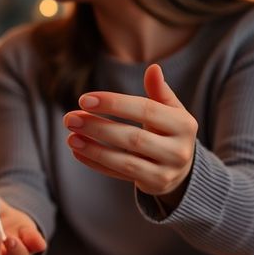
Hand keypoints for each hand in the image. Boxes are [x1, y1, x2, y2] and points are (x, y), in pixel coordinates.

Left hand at [64, 64, 196, 208]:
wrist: (182, 166)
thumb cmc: (169, 129)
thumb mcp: (170, 110)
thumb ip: (159, 91)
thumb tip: (153, 68)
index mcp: (183, 124)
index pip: (145, 110)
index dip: (114, 103)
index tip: (84, 100)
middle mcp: (178, 150)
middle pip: (133, 138)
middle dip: (98, 127)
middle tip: (70, 118)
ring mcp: (167, 172)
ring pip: (125, 161)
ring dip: (94, 149)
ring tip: (70, 137)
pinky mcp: (154, 186)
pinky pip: (120, 175)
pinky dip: (97, 163)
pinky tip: (78, 151)